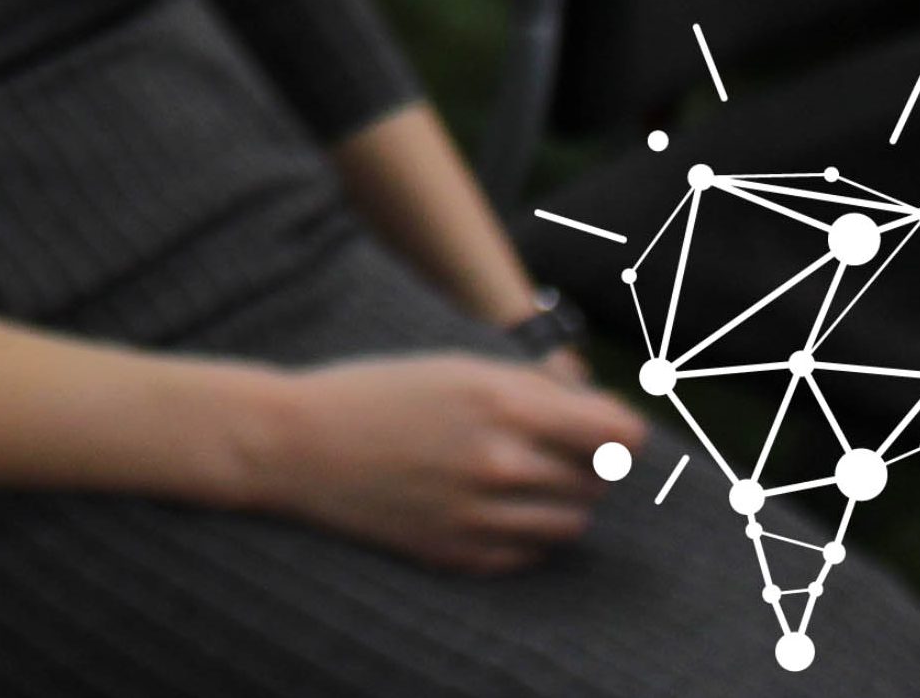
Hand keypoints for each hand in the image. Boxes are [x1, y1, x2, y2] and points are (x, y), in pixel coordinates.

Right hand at [249, 355, 643, 574]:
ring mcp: (480, 515)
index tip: (611, 429)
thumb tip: (602, 407)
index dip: (621, 430)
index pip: (618, 435)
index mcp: (503, 404)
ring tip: (519, 479)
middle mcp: (500, 463)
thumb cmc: (380, 392)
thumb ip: (536, 387)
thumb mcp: (459, 366)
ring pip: (572, 522)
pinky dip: (525, 532)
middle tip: (549, 448)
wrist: (298, 446)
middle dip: (585, 463)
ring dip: (560, 501)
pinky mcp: (461, 554)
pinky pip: (531, 553)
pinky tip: (489, 506)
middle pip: (598, 481)